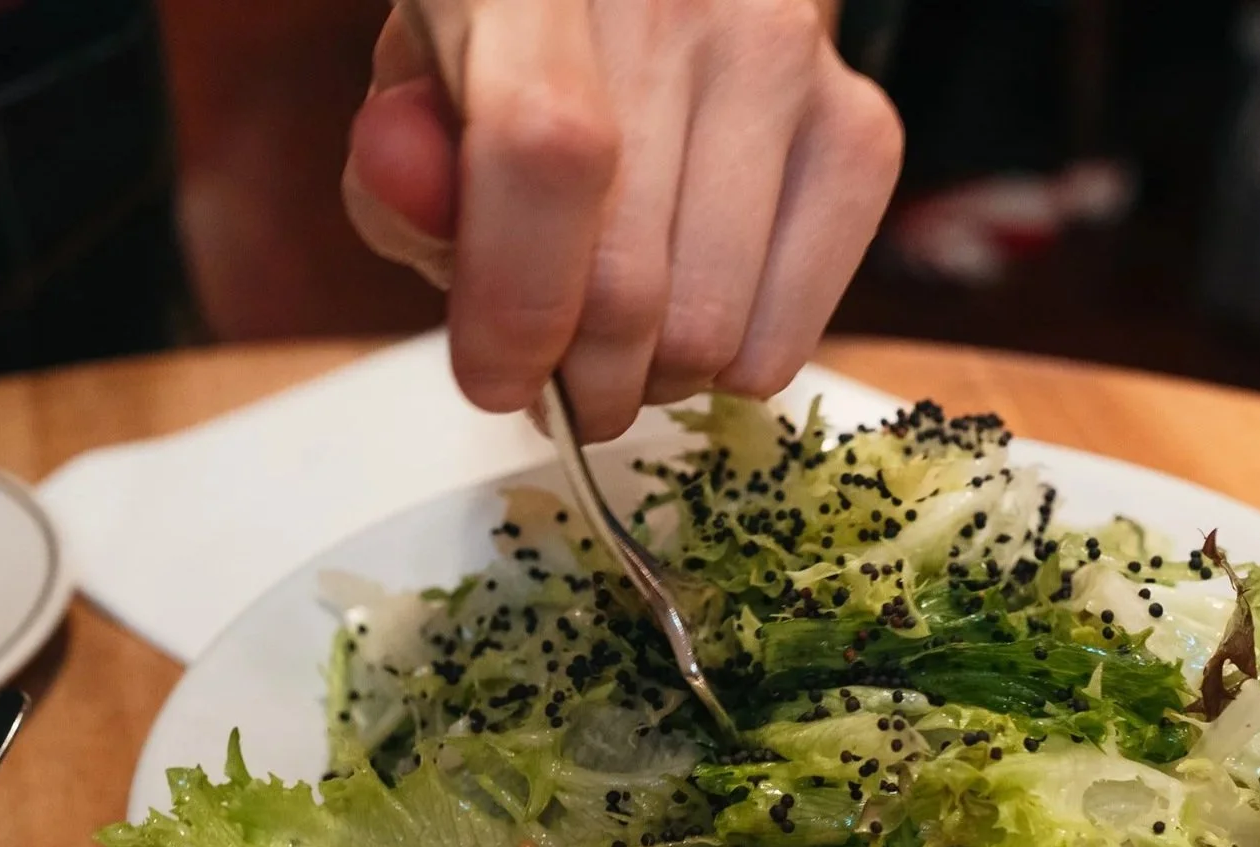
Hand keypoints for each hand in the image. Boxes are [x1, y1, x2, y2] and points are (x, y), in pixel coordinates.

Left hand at [343, 0, 902, 440]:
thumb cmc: (524, 53)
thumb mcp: (421, 91)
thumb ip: (398, 168)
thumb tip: (426, 212)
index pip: (544, 154)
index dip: (514, 303)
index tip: (493, 380)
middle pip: (630, 285)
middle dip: (576, 379)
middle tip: (555, 375)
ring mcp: (787, 57)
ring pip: (710, 331)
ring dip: (649, 380)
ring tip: (624, 335)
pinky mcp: (861, 126)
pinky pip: (785, 338)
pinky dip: (728, 367)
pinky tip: (697, 307)